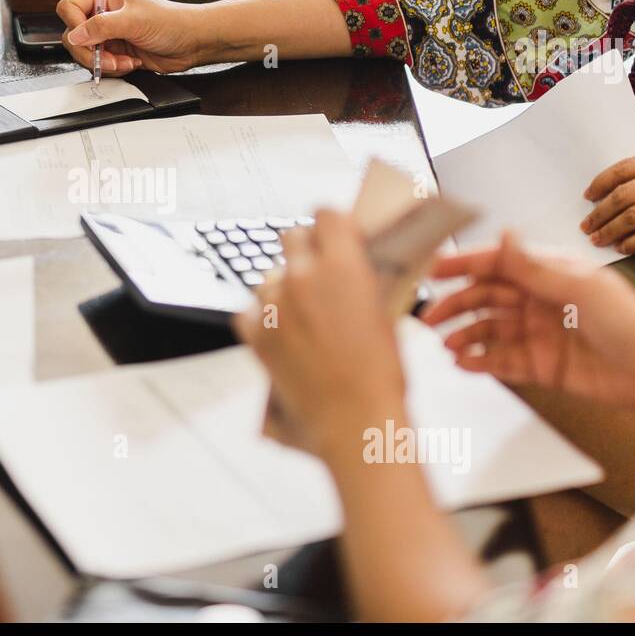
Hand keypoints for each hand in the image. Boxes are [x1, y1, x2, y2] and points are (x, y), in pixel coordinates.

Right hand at [56, 0, 206, 74]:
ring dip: (105, 63)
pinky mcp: (117, 53)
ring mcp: (109, 35)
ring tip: (125, 61)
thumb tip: (74, 35)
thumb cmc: (171, 22)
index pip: (70, 8)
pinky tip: (132, 63)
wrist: (191, 43)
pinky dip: (114, 69)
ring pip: (86, 54)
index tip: (88, 38)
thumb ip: (101, 27)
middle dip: (90, 52)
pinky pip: (101, 65)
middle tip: (109, 58)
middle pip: (74, 35)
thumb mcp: (133, 21)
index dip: (75, 25)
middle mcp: (104, 14)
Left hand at [233, 210, 404, 458]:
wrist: (355, 421)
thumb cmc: (380, 375)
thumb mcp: (385, 315)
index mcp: (343, 265)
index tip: (334, 235)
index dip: (330, 223)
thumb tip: (353, 270)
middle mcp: (303, 276)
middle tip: (318, 274)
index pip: (326, 214)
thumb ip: (361, 283)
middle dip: (305, 250)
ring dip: (283, 288)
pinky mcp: (254, 333)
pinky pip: (249, 311)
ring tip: (302, 318)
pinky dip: (261, 319)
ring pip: (269, 277)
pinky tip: (282, 336)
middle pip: (292, 237)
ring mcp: (274, 304)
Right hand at [422, 233, 634, 416]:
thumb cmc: (631, 323)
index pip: (495, 264)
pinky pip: (501, 361)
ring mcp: (537, 333)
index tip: (432, 269)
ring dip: (465, 336)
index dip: (462, 265)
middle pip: (484, 298)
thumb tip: (504, 235)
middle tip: (430, 316)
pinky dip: (480, 362)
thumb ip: (533, 267)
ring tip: (447, 345)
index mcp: (548, 273)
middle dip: (455, 305)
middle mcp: (538, 301)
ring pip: (488, 330)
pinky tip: (465, 364)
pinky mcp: (540, 365)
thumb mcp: (579, 287)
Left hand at [581, 145, 634, 253]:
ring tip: (598, 238)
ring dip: (609, 231)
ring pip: (630, 218)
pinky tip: (623, 247)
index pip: (621, 169)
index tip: (588, 196)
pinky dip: (630, 244)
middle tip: (587, 224)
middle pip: (621, 196)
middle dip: (598, 213)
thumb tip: (625, 190)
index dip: (599, 184)